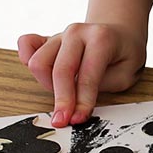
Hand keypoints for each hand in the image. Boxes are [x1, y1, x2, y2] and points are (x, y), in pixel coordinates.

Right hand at [16, 23, 145, 126]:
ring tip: (65, 93)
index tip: (78, 119)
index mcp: (101, 38)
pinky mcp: (48, 39)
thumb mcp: (125, 75)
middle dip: (61, 100)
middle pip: (59, 70)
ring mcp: (60, 34)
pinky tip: (41, 75)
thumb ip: (99, 88)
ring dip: (47, 85)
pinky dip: (27, 60)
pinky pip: (27, 45)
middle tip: (63, 120)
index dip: (82, 101)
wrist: (120, 35)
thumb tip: (74, 108)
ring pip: (38, 62)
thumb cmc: (123, 56)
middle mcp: (77, 32)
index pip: (86, 75)